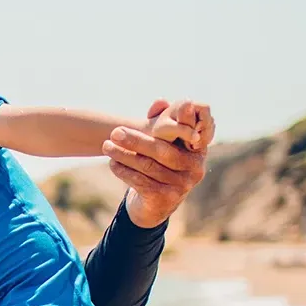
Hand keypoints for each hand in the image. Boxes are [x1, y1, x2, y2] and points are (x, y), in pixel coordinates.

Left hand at [104, 99, 213, 228]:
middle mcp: (194, 169)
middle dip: (136, 141)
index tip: (153, 115)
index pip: (187, 134)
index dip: (176, 123)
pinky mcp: (165, 199)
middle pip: (161, 151)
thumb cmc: (160, 165)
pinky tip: (112, 163)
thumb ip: (163, 122)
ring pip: (147, 166)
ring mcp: (181, 186)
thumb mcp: (165, 144)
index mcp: (198, 151)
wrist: (157, 204)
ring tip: (107, 146)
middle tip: (115, 132)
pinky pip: (140, 181)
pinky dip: (123, 171)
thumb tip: (160, 101)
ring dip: (123, 155)